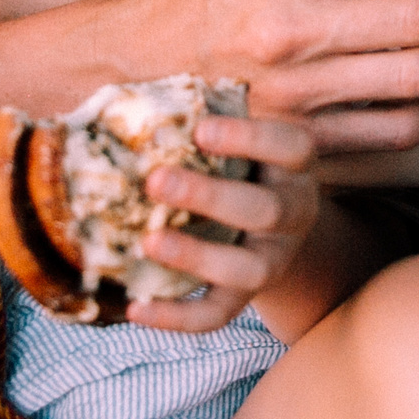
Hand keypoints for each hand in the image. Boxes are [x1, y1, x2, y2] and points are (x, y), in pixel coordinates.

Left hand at [128, 113, 321, 333]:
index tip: (199, 129)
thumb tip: (123, 101)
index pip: (290, 147)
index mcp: (293, 167)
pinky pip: (218, 316)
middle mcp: (294, 214)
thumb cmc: (240, 168)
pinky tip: (135, 309)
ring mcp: (274, 260)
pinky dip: (177, 317)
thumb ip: (201, 123)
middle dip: (210, 196)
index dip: (249, 138)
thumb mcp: (239, 143)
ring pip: (249, 269)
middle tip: (155, 181)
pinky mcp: (248, 298)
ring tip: (148, 241)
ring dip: (197, 255)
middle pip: (267, 209)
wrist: (275, 233)